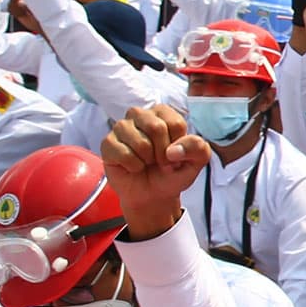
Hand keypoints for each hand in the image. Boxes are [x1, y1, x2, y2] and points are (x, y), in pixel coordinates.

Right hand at [100, 105, 210, 236]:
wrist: (152, 194)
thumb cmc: (173, 172)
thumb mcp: (196, 161)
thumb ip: (197, 148)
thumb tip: (173, 150)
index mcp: (163, 113)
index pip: (175, 124)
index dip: (178, 147)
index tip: (175, 156)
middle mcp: (140, 115)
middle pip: (156, 128)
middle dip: (163, 154)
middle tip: (161, 163)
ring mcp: (121, 127)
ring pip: (140, 142)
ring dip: (148, 160)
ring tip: (146, 163)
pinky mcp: (107, 142)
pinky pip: (124, 154)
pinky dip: (133, 166)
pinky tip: (133, 166)